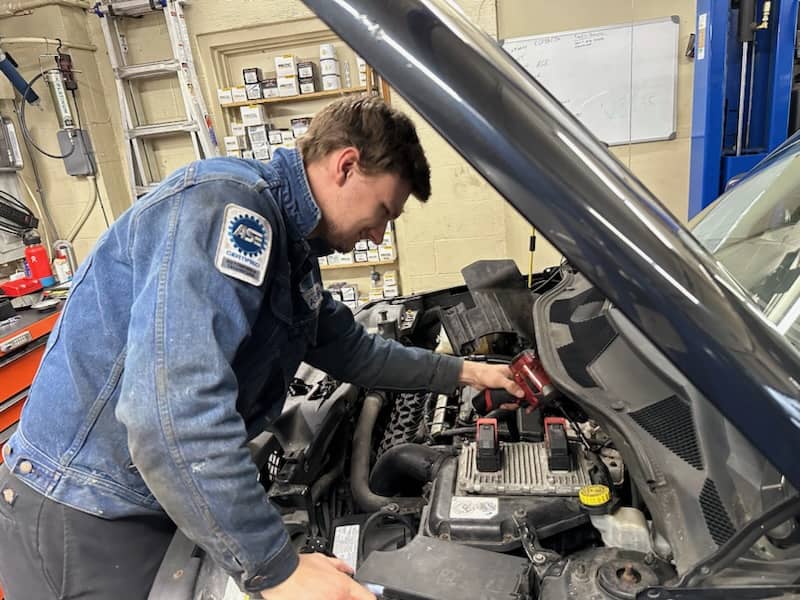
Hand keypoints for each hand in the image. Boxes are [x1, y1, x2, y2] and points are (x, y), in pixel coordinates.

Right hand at [260, 553, 374, 599]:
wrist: (280, 575)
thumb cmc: (298, 568)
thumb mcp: (323, 559)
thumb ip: (340, 565)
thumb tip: (348, 569)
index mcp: (342, 586)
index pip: (366, 597)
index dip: (367, 596)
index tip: (365, 596)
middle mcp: (337, 599)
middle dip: (348, 598)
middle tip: (334, 592)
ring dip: (335, 599)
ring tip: (320, 593)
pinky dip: (321, 599)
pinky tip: (313, 596)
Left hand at [459, 361, 524, 402]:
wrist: (474, 377)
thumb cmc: (485, 372)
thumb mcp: (500, 380)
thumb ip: (511, 386)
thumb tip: (521, 393)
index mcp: (514, 373)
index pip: (526, 384)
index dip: (529, 393)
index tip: (528, 401)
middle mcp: (512, 380)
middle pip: (522, 393)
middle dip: (518, 400)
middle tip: (513, 403)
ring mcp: (507, 387)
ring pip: (515, 398)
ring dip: (511, 403)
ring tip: (505, 404)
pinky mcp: (502, 393)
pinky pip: (508, 400)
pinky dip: (506, 404)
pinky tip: (502, 404)